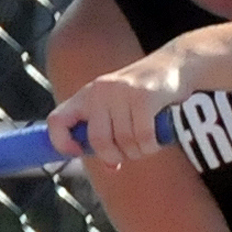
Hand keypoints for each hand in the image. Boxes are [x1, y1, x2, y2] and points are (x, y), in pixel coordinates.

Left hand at [47, 47, 185, 165]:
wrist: (174, 64)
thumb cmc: (143, 95)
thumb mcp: (117, 109)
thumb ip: (108, 135)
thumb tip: (110, 168)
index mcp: (86, 95)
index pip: (57, 121)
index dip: (61, 143)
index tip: (79, 152)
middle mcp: (100, 91)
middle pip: (97, 140)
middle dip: (114, 156)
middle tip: (128, 154)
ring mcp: (122, 92)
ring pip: (124, 141)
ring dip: (138, 152)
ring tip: (146, 144)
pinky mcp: (144, 96)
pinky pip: (143, 137)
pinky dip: (151, 147)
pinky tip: (155, 142)